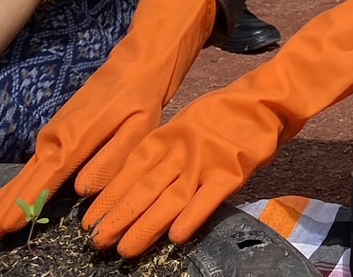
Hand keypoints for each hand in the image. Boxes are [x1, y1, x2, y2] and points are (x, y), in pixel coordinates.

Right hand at [0, 0, 215, 241]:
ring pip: (28, 171)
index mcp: (76, 139)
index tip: (4, 228)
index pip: (44, 180)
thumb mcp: (139, 127)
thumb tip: (81, 190)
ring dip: (7, 197)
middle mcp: (58, 136)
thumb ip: (111, 159)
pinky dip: (21, 179)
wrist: (139, 61)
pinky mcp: (61, 128)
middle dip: (5, 208)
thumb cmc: (142, 95)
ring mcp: (57, 131)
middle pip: (27, 179)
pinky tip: (9, 193)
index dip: (24, 205)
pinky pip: (36, 160)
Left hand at [83, 74, 287, 255]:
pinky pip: (209, 199)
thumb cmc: (219, 116)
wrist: (262, 102)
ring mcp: (206, 163)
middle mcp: (181, 151)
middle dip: (119, 216)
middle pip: (145, 188)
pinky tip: (175, 237)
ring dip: (146, 225)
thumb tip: (129, 182)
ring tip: (126, 248)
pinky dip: (191, 218)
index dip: (110, 195)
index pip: (131, 170)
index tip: (89, 218)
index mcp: (167, 137)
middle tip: (97, 241)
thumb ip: (161, 150)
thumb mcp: (182, 124)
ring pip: (170, 198)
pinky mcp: (232, 174)